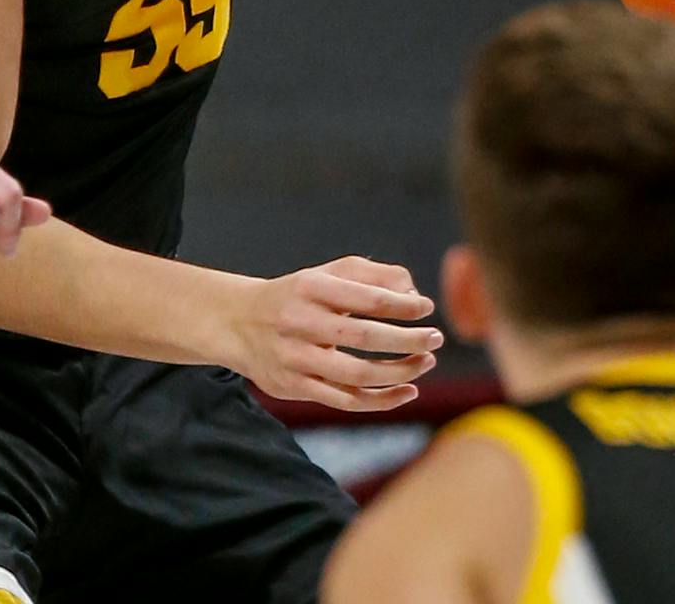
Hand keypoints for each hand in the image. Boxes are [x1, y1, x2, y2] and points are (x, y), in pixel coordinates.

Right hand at [224, 256, 441, 412]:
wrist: (238, 324)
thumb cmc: (298, 296)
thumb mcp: (326, 274)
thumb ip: (371, 276)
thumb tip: (412, 294)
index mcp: (310, 287)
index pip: (366, 298)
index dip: (402, 305)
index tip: (426, 308)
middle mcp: (300, 322)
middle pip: (365, 336)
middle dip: (408, 340)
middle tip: (436, 338)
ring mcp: (296, 358)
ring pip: (357, 374)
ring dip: (400, 371)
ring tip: (426, 362)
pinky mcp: (295, 387)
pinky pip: (346, 400)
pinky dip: (382, 399)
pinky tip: (408, 390)